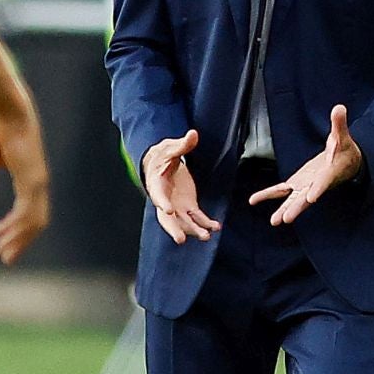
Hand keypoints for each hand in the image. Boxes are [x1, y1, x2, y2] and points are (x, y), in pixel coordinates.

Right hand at [0, 110, 51, 265]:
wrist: (5, 111)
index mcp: (30, 178)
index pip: (29, 212)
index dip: (15, 229)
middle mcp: (37, 183)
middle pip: (35, 223)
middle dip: (19, 242)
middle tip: (4, 258)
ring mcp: (37, 183)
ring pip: (33, 223)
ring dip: (18, 240)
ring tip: (2, 253)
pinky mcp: (33, 180)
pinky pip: (28, 212)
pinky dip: (16, 227)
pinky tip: (1, 234)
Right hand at [141, 129, 219, 245]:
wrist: (161, 163)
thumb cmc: (162, 155)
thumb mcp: (170, 147)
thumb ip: (182, 144)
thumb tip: (193, 134)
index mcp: (157, 185)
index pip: (158, 196)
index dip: (162, 203)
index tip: (168, 209)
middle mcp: (166, 200)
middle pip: (167, 219)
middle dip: (174, 229)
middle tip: (180, 240)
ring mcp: (177, 205)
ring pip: (184, 222)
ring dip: (194, 230)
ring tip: (206, 236)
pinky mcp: (188, 206)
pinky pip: (197, 217)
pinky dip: (206, 223)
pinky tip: (216, 227)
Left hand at [249, 104, 363, 225]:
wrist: (347, 164)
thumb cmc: (345, 150)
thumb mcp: (342, 136)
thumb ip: (339, 124)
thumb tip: (339, 107)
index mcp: (330, 173)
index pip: (323, 182)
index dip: (318, 189)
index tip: (312, 198)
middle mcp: (317, 184)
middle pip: (306, 198)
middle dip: (296, 208)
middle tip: (286, 219)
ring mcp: (306, 186)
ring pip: (293, 200)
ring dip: (284, 210)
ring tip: (275, 221)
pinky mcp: (298, 184)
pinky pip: (281, 191)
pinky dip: (268, 195)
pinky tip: (253, 200)